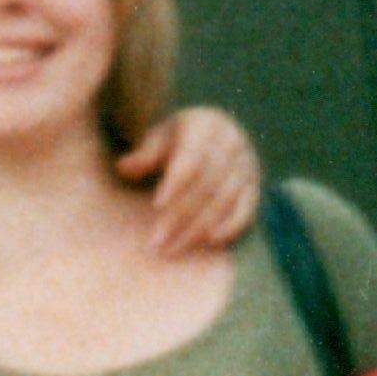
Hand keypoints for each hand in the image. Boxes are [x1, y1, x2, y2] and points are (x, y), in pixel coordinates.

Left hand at [125, 102, 260, 257]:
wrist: (213, 133)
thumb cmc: (177, 139)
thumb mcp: (158, 139)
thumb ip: (144, 155)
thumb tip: (123, 167)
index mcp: (206, 126)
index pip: (192, 159)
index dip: (175, 184)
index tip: (155, 207)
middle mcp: (232, 143)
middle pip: (206, 186)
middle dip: (180, 216)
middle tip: (156, 242)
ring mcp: (246, 165)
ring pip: (224, 201)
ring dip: (199, 228)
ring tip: (173, 249)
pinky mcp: (254, 185)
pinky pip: (246, 208)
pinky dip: (230, 227)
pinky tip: (209, 243)